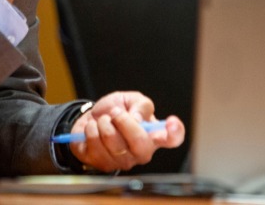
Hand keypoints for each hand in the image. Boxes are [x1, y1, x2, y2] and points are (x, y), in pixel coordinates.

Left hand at [69, 91, 185, 172]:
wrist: (90, 119)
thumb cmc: (114, 111)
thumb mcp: (129, 100)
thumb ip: (139, 105)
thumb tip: (138, 119)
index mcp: (154, 134)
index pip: (173, 138)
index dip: (175, 132)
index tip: (171, 122)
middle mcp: (142, 152)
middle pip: (140, 143)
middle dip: (124, 121)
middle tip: (115, 112)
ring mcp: (123, 161)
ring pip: (114, 143)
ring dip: (104, 123)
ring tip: (103, 120)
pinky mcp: (104, 165)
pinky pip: (96, 146)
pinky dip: (91, 130)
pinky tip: (94, 129)